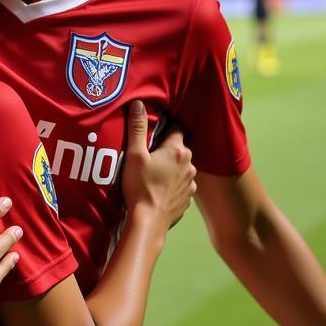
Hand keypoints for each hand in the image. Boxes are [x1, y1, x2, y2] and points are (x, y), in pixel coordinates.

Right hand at [121, 101, 196, 229]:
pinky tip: (158, 188)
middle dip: (166, 148)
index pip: (176, 127)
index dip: (164, 126)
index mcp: (177, 150)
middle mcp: (189, 164)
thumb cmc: (140, 186)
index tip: (153, 130)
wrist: (149, 221)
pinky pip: (181, 184)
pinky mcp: (188, 198)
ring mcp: (191, 183)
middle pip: (179, 148)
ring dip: (171, 166)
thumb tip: (138, 103)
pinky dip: (172, 184)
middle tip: (149, 153)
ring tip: (153, 172)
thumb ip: (137, 128)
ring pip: (181, 167)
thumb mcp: (134, 155)